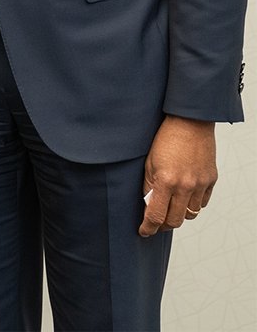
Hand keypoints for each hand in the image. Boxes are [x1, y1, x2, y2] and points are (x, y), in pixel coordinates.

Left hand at [139, 115, 215, 236]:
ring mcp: (200, 184)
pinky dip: (192, 205)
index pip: (156, 215)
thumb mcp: (148, 162)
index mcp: (166, 181)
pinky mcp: (211, 181)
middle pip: (175, 221)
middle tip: (155, 222)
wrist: (190, 123)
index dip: (149, 228)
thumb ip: (148, 186)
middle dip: (163, 225)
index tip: (144, 232)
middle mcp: (185, 186)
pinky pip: (202, 203)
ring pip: (190, 214)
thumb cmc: (166, 139)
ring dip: (179, 215)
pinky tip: (183, 197)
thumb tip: (147, 205)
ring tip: (169, 208)